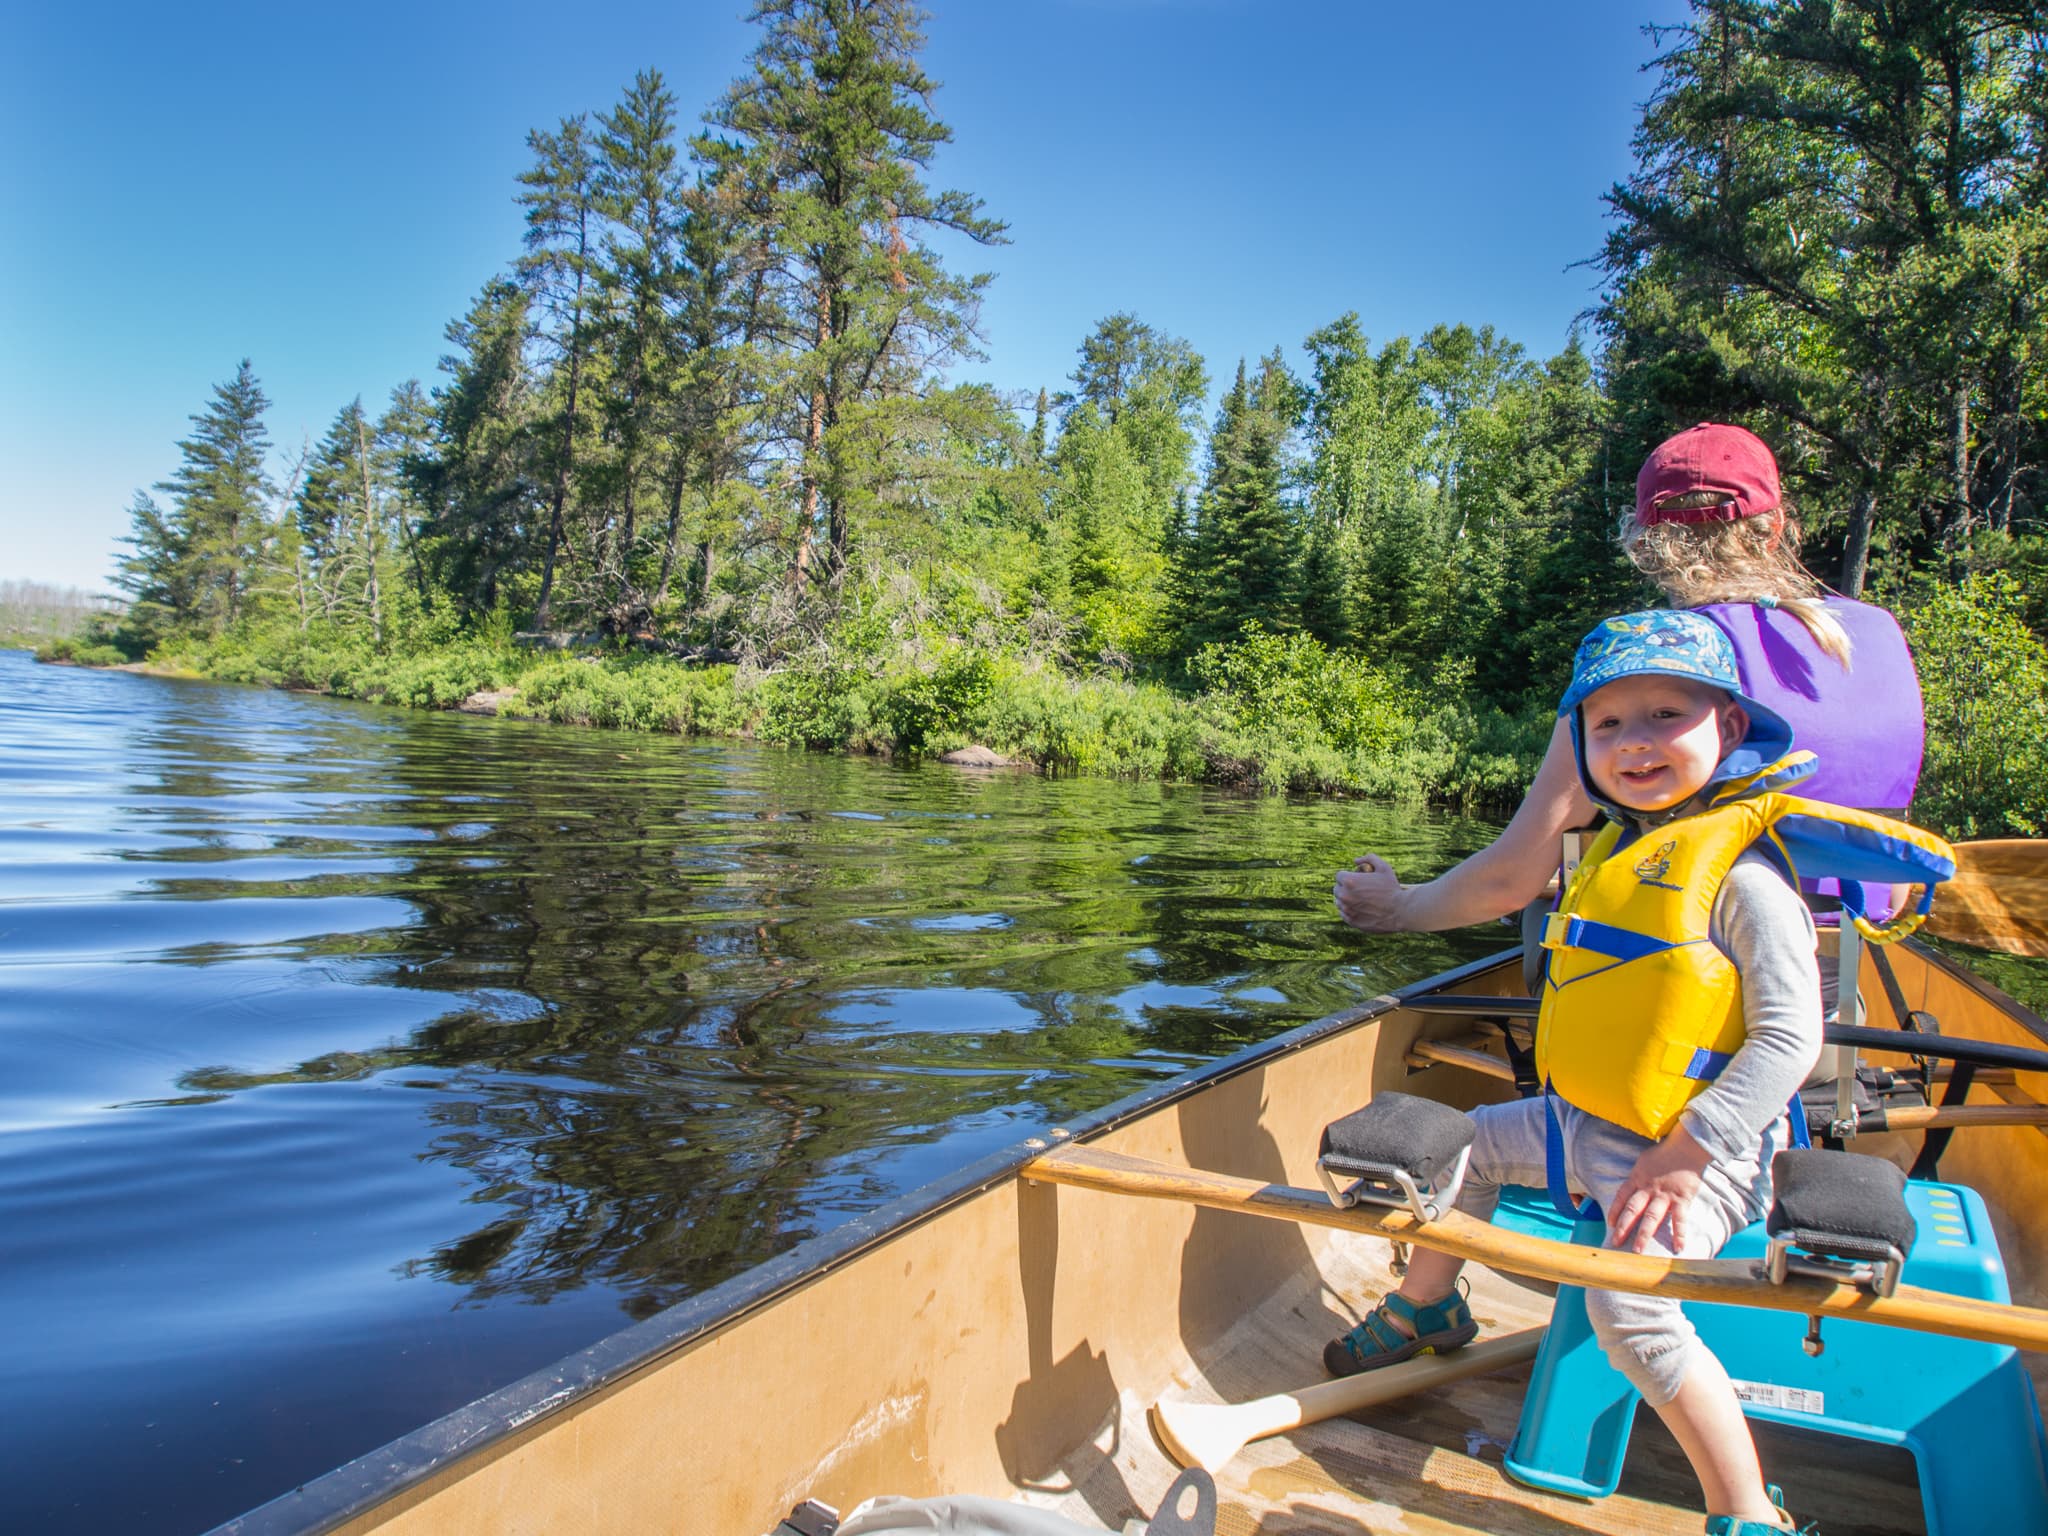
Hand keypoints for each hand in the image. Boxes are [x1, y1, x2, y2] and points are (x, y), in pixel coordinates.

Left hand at [1334, 853, 1407, 932]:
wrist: (1400, 911)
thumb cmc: (1392, 888)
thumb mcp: (1384, 867)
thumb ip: (1369, 858)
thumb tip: (1356, 861)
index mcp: (1349, 881)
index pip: (1339, 876)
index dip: (1348, 876)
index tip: (1356, 878)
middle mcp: (1344, 896)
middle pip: (1337, 889)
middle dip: (1345, 887)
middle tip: (1358, 888)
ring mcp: (1347, 910)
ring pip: (1339, 902)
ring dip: (1346, 899)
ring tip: (1359, 898)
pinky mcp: (1351, 921)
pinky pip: (1344, 914)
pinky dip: (1349, 910)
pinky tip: (1359, 907)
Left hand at [1608, 1126, 1711, 1253]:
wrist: (1686, 1146)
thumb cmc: (1665, 1153)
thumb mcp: (1644, 1161)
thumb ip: (1638, 1176)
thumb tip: (1632, 1187)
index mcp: (1637, 1177)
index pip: (1621, 1197)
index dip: (1614, 1210)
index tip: (1610, 1224)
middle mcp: (1648, 1188)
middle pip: (1633, 1210)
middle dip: (1623, 1227)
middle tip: (1615, 1243)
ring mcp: (1665, 1194)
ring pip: (1651, 1217)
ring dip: (1644, 1235)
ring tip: (1638, 1251)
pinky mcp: (1682, 1199)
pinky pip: (1679, 1219)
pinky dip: (1679, 1234)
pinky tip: (1678, 1248)